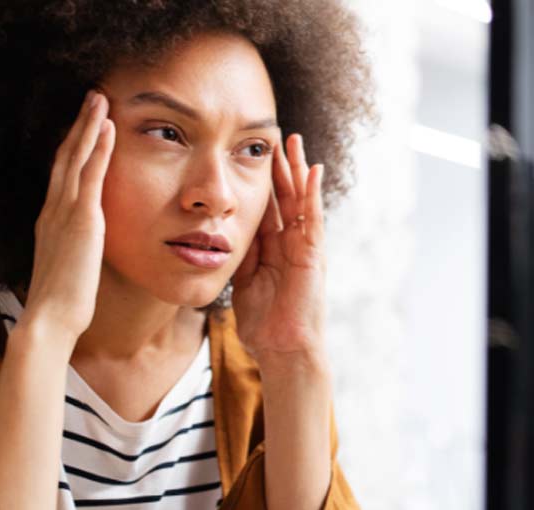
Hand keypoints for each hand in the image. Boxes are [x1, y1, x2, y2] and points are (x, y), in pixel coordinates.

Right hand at [22, 90, 114, 339]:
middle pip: (65, 156)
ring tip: (100, 99)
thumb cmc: (61, 305)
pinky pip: (91, 175)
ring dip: (89, 125)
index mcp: (49, 222)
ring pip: (76, 157)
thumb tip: (85, 251)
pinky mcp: (81, 220)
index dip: (71, 147)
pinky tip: (109, 127)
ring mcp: (64, 213)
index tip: (82, 126)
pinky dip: (99, 148)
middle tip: (91, 98)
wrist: (49, 321)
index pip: (60, 175)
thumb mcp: (69, 269)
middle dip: (79, 125)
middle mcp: (52, 210)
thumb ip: (75, 252)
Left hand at [231, 133, 326, 365]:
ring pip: (301, 201)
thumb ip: (237, 255)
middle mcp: (290, 243)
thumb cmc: (262, 324)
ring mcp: (304, 248)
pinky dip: (313, 195)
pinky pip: (313, 219)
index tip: (252, 155)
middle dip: (280, 168)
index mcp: (272, 249)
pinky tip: (312, 171)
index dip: (261, 181)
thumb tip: (220, 232)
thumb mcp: (241, 280)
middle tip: (277, 137)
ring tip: (295, 143)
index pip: (267, 207)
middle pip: (285, 197)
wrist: (281, 349)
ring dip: (297, 171)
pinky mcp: (313, 255)